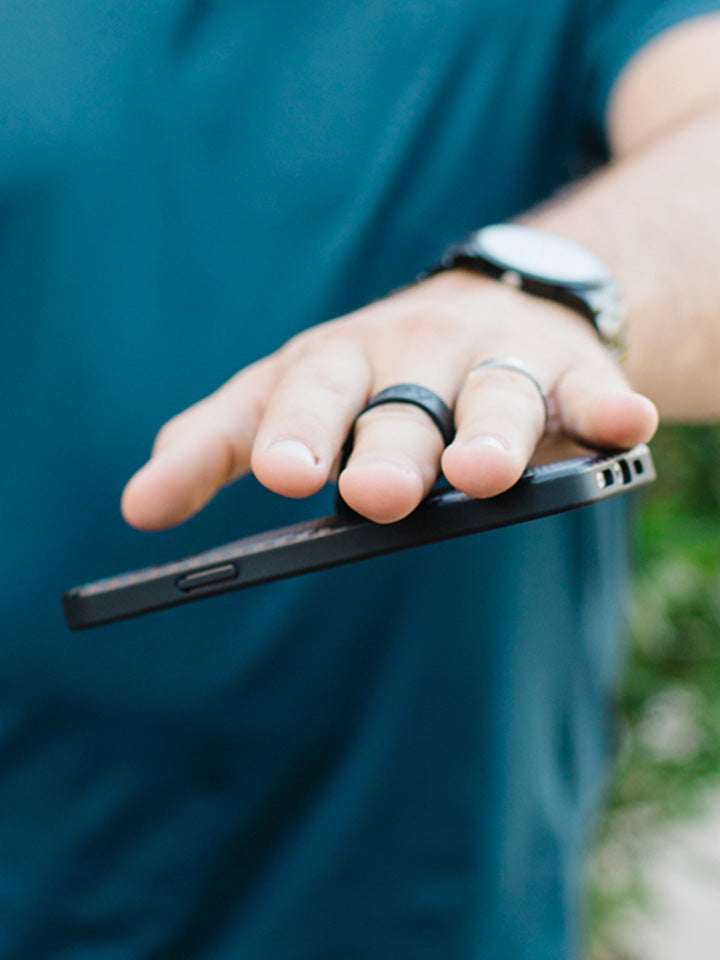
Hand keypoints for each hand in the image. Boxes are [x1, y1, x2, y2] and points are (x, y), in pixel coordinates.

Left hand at [121, 270, 657, 528]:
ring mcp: (489, 355)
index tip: (274, 475)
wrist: (492, 304)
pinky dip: (604, 409)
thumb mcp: (292, 397)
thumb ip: (216, 443)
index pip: (289, 396)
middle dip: (382, 446)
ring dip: (486, 433)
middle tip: (372, 493)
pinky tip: (622, 427)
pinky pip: (588, 390)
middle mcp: (405, 354)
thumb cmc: (374, 372)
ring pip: (488, 395)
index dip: (279, 434)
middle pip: (390, 401)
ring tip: (481, 474)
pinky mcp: (566, 368)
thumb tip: (136, 507)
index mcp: (330, 364)